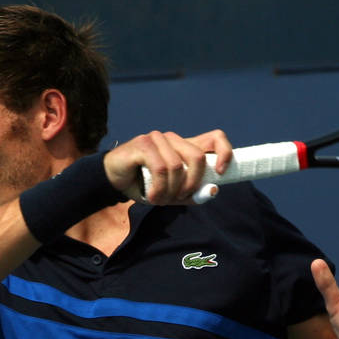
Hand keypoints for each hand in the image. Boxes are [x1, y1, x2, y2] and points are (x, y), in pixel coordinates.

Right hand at [103, 129, 232, 203]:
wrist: (114, 181)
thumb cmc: (144, 186)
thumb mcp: (172, 195)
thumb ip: (193, 194)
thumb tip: (213, 191)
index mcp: (185, 147)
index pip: (215, 138)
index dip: (224, 152)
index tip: (220, 173)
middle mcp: (174, 139)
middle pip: (198, 158)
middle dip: (191, 185)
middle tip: (178, 199)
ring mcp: (158, 138)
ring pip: (177, 167)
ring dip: (170, 191)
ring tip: (159, 199)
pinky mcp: (143, 144)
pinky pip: (160, 169)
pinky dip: (158, 188)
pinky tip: (151, 196)